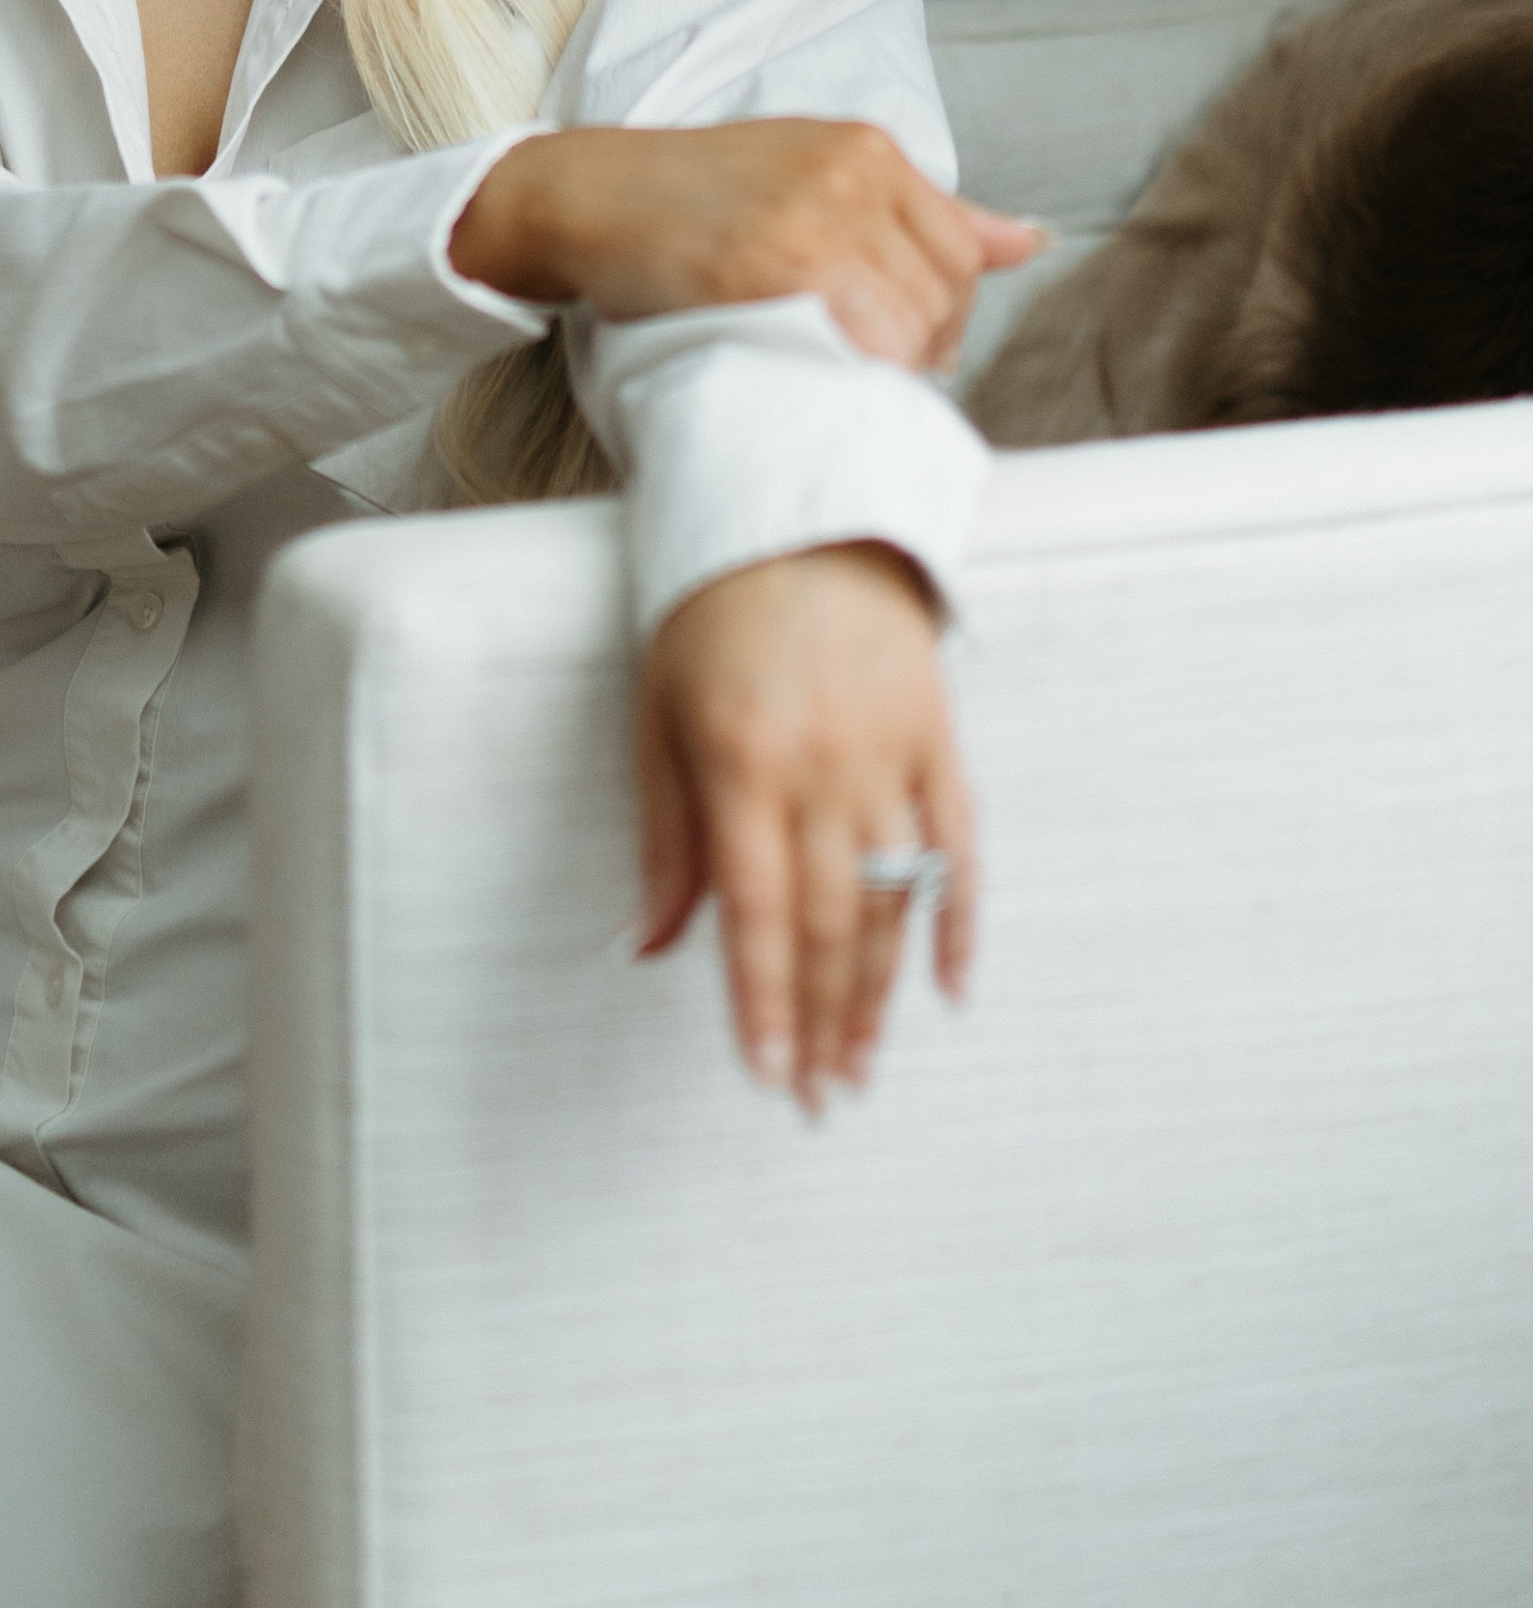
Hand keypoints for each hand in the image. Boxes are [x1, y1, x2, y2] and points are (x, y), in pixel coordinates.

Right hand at [450, 119, 1042, 371]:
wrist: (582, 196)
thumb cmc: (690, 196)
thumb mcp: (809, 172)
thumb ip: (918, 211)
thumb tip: (1029, 241)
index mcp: (868, 147)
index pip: (961, 253)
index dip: (942, 316)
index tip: (900, 344)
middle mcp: (852, 174)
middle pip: (942, 297)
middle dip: (917, 350)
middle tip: (860, 371)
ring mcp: (814, 219)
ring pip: (907, 329)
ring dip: (880, 371)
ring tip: (829, 375)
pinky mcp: (770, 267)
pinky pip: (856, 344)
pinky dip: (844, 374)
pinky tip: (805, 372)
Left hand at [636, 543, 975, 1106]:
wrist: (800, 512)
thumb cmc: (707, 614)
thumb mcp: (658, 712)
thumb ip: (664, 835)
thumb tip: (652, 946)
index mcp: (743, 762)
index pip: (757, 912)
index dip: (763, 1003)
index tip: (766, 1077)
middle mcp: (824, 767)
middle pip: (832, 924)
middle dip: (823, 1023)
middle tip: (819, 1100)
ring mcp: (890, 752)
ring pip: (893, 900)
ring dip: (881, 995)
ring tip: (862, 1068)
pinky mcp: (939, 734)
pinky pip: (960, 843)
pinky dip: (960, 918)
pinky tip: (949, 987)